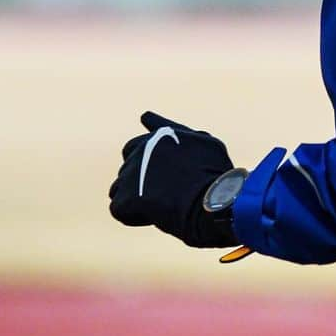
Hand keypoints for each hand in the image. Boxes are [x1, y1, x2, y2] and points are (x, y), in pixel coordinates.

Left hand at [108, 112, 239, 247]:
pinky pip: (119, 209)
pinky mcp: (126, 197)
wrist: (211, 200)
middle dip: (139, 173)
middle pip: (130, 158)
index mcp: (164, 134)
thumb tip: (185, 135)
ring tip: (158, 208)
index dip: (150, 126)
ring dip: (134, 197)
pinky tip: (153, 218)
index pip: (151, 123)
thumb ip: (192, 138)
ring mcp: (131, 172)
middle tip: (160, 191)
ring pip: (120, 187)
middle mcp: (143, 148)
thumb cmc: (216, 176)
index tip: (145, 117)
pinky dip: (133, 216)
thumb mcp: (210, 147)